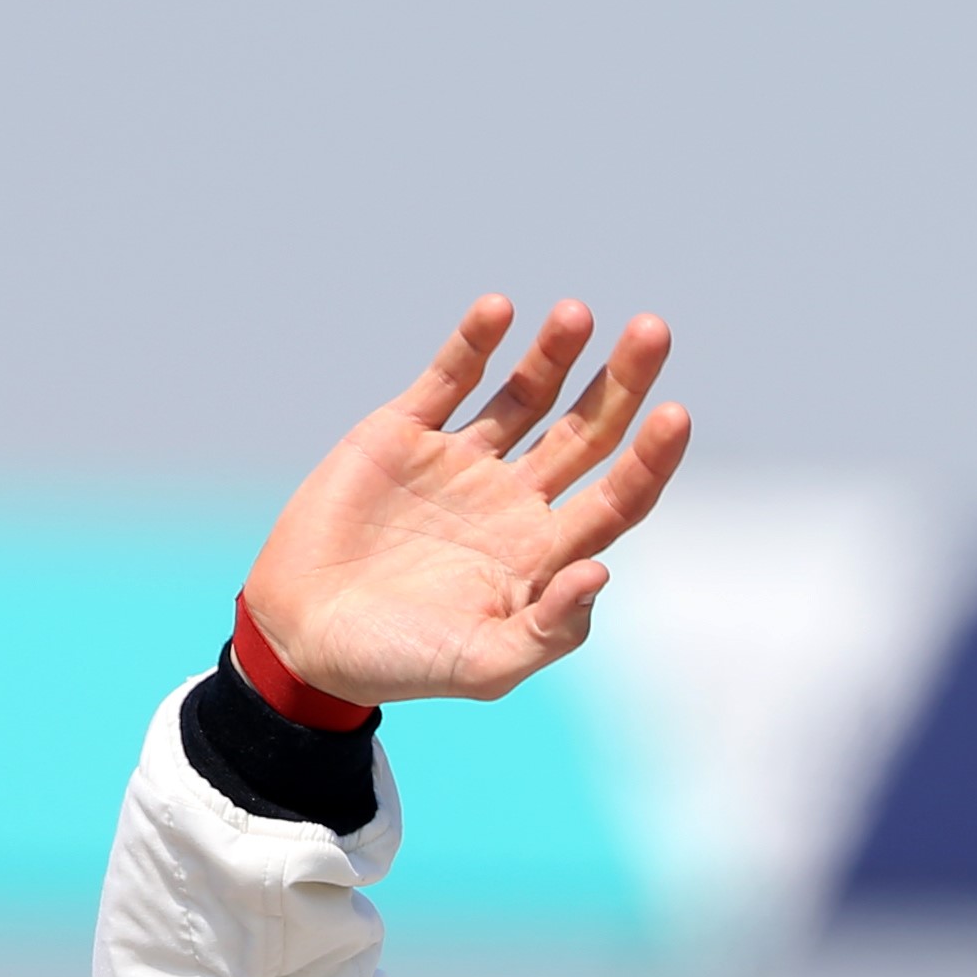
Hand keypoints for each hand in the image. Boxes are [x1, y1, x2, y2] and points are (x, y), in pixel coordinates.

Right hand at [240, 296, 693, 707]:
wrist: (301, 637)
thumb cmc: (397, 664)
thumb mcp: (482, 665)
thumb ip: (548, 631)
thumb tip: (600, 572)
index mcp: (543, 555)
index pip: (618, 498)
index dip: (650, 459)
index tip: (675, 416)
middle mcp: (513, 501)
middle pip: (587, 432)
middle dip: (622, 384)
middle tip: (655, 332)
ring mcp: (461, 463)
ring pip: (525, 394)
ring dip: (555, 353)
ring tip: (578, 315)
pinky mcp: (404, 433)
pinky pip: (449, 377)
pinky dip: (474, 343)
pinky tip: (500, 310)